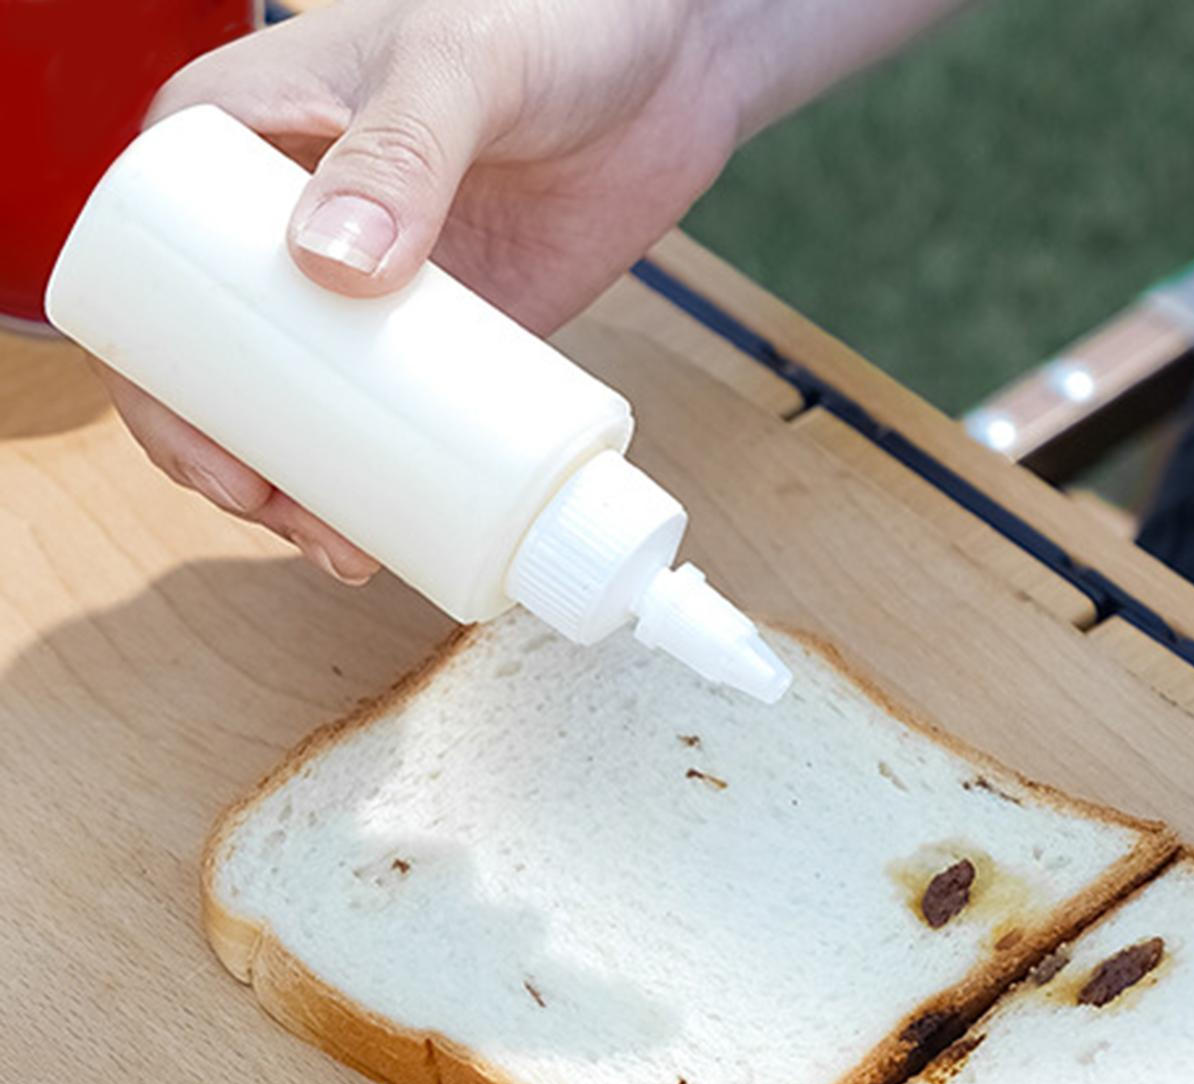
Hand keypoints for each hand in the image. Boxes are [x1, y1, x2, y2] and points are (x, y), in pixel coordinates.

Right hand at [101, 0, 749, 581]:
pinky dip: (383, 478)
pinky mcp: (442, 335)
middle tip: (289, 520)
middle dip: (229, 460)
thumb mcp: (456, 69)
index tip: (220, 461)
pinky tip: (387, 531)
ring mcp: (365, 288)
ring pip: (298, 406)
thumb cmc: (548, 21)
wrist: (666, 67)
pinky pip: (394, 418)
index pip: (153, 269)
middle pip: (213, 363)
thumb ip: (402, 150)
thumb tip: (328, 270)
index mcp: (236, 138)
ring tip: (347, 548)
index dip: (159, 381)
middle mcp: (284, 223)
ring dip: (302, 488)